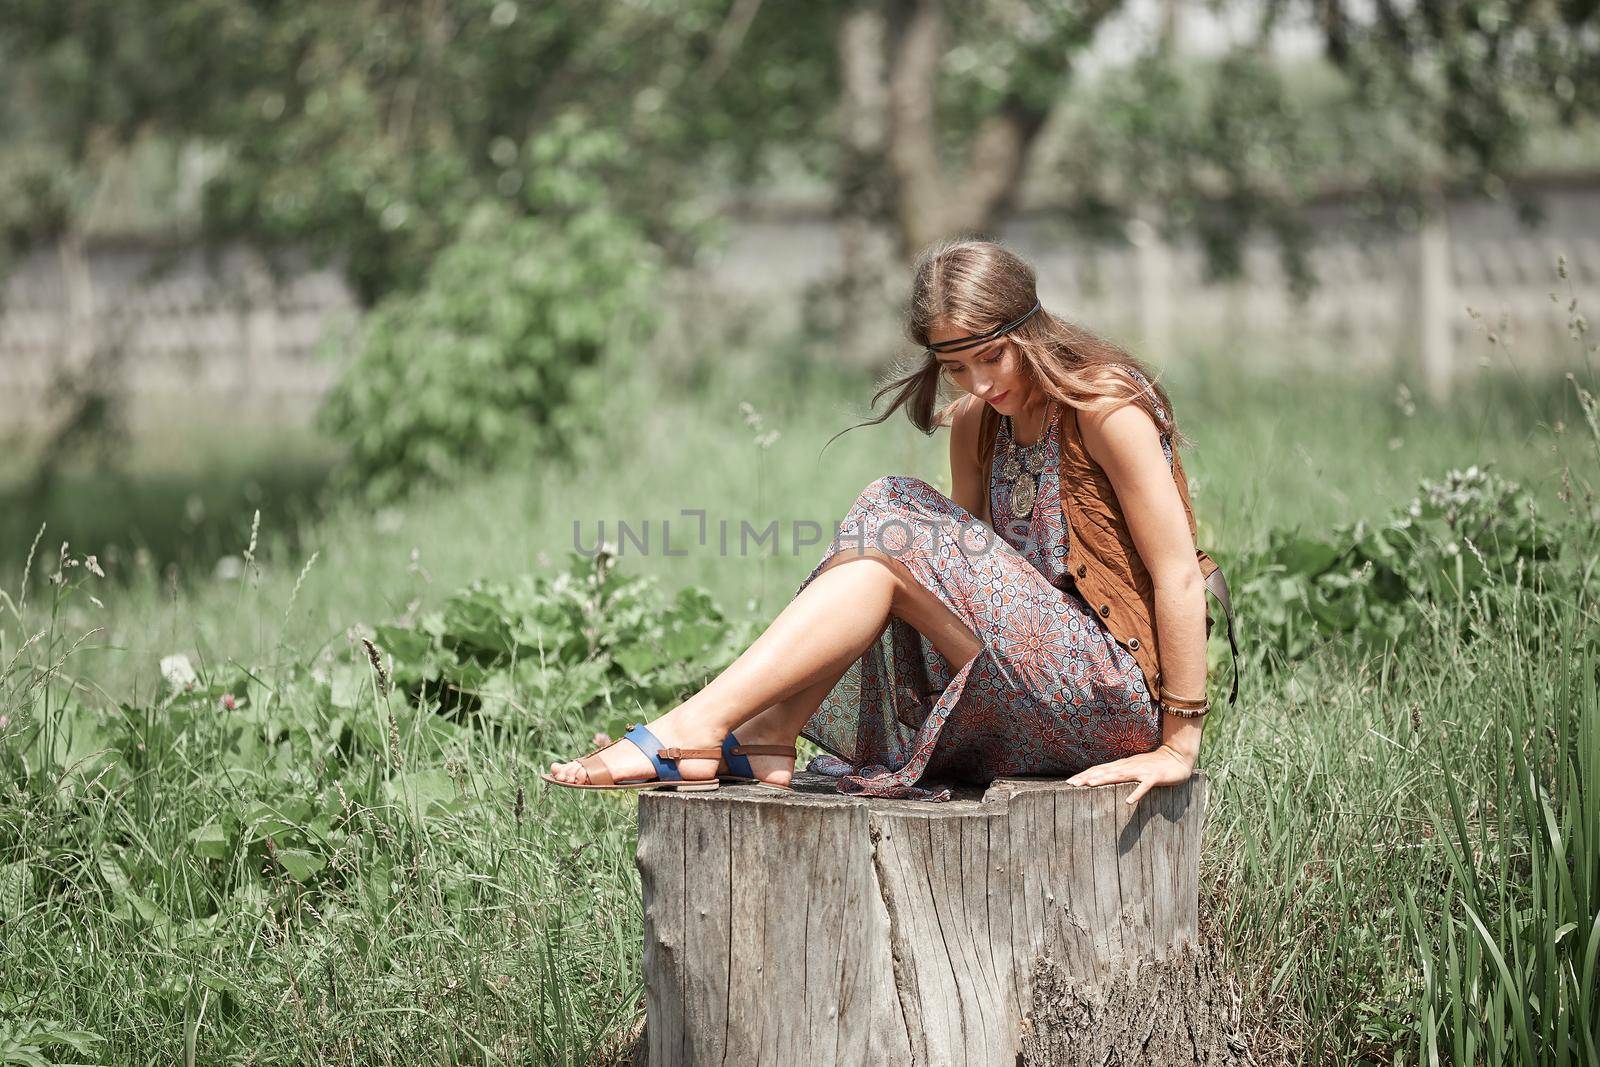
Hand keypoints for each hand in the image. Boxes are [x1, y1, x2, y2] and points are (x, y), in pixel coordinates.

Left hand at [1065, 744, 1193, 805]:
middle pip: (1105, 771)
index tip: (1069, 782)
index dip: (1084, 775)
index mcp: (1123, 765)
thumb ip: (1120, 773)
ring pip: (1120, 775)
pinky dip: (1136, 792)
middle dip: (1088, 777)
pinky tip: (1128, 801)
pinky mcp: (1154, 777)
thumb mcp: (1134, 768)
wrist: (1177, 757)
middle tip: (1071, 784)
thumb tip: (1104, 779)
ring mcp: (1141, 771)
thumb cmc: (1154, 765)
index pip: (1100, 769)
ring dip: (1105, 779)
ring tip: (1090, 785)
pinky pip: (1144, 786)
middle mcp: (1128, 766)